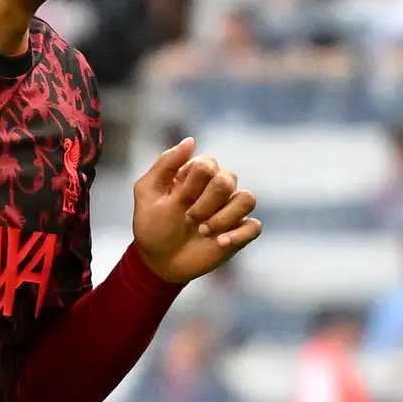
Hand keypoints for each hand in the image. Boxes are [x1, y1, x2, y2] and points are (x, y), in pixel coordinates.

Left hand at [127, 137, 261, 283]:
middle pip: (227, 179)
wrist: (159, 261)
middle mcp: (218, 187)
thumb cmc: (152, 225)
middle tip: (189, 218)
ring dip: (222, 218)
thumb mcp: (147, 193)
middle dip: (204, 203)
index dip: (192, 185)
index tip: (177, 201)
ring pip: (247, 199)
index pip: (208, 164)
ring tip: (204, 231)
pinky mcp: (241, 231)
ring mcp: (232, 209)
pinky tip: (219, 243)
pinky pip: (255, 226)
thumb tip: (191, 140)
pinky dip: (237, 235)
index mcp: (197, 174)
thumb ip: (165, 164)